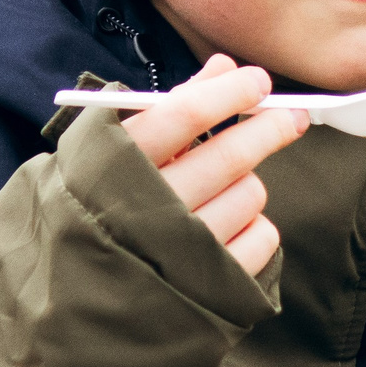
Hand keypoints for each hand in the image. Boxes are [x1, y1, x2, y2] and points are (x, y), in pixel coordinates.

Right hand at [116, 54, 307, 276]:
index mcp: (112, 168)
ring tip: (223, 189)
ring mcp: (180, 255)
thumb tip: (223, 67)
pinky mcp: (211, 289)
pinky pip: (262, 237)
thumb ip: (171, 107)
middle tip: (290, 115)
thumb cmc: (98, 209)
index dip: (229, 92)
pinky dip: (255, 224)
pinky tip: (227, 226)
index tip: (257, 81)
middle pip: (227, 157)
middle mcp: (145, 211)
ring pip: (249, 195)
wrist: (75, 300)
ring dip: (248, 182)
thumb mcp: (111, 154)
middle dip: (268, 129)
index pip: (182, 116)